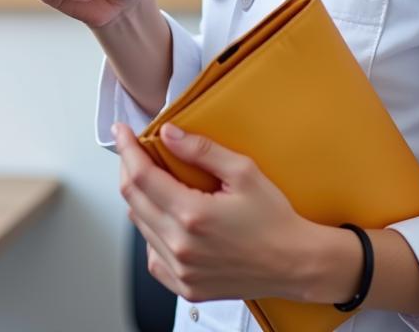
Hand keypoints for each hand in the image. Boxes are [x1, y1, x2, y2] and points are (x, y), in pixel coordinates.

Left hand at [114, 122, 315, 303]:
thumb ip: (201, 150)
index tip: (122, 132)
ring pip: (140, 225)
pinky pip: (152, 256)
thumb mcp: (243, 172)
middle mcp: (181, 246)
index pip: (140, 175)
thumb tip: (167, 134)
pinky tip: (165, 218)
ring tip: (154, 179)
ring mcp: (182, 270)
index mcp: (192, 215)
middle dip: (129, 167)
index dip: (127, 149)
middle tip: (135, 149)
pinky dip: (151, 232)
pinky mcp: (187, 286)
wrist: (296, 264)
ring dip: (140, 198)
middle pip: (133, 198)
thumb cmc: (274, 220)